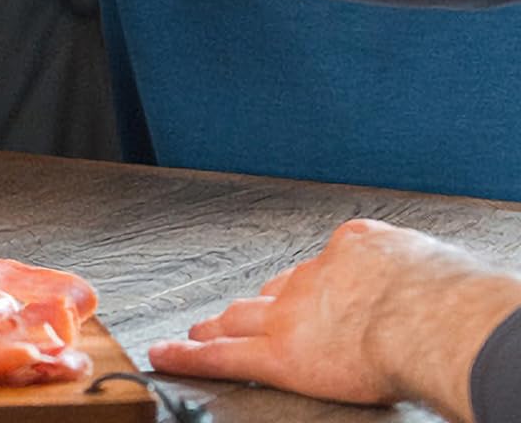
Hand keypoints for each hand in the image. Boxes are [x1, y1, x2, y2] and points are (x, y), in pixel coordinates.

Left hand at [150, 219, 520, 413]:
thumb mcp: (427, 263)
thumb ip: (413, 273)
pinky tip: (166, 356)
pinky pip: (223, 357)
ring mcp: (289, 316)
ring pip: (241, 320)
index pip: (319, 271)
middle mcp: (312, 279)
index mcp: (353, 253)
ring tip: (198, 331)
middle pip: (272, 292)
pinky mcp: (278, 354)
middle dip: (252, 304)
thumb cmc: (443, 296)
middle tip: (231, 310)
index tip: (299, 292)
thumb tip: (434, 290)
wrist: (425, 316)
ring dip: (216, 326)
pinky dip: (191, 357)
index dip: (305, 286)